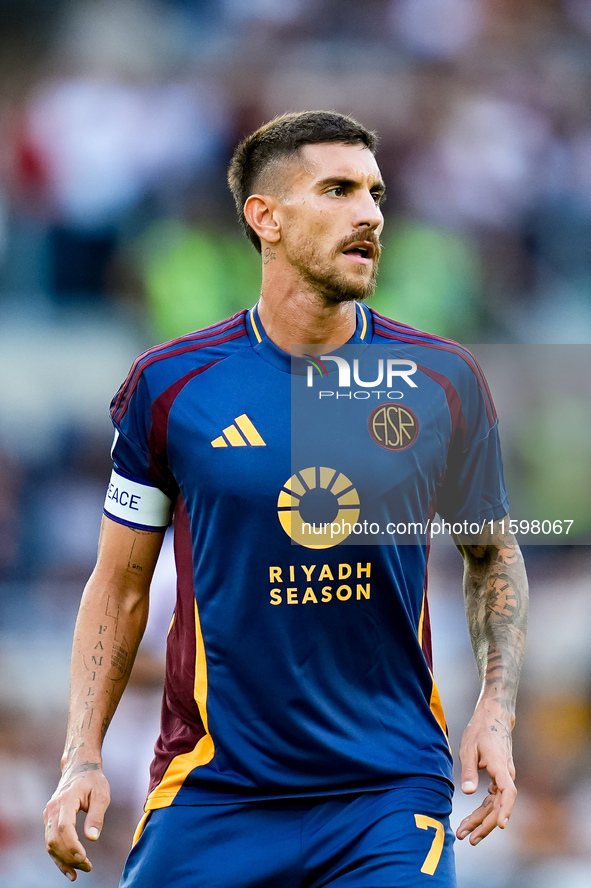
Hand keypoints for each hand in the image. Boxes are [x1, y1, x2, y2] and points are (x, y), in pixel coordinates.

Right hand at [44, 762, 110, 880]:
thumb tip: (92, 838)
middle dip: (69, 857)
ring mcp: (48, 815)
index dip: (72, 846)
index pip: (64, 827)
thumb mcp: (101, 794)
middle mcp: (53, 808)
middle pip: (55, 839)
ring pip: (50, 844)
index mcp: (66, 799)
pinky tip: (69, 870)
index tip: (85, 858)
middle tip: (87, 867)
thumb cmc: (93, 781)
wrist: (79, 769)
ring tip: (80, 871)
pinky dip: (58, 858)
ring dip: (63, 861)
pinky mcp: (49, 822)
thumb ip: (97, 816)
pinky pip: (50, 843)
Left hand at [455, 703, 516, 844]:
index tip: (501, 825)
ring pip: (496, 805)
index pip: (508, 791)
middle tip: (468, 839)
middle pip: (500, 805)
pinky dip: (483, 810)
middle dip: (485, 824)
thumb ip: (469, 770)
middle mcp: (506, 774)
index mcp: (500, 766)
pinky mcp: (499, 779)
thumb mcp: (469, 748)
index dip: (505, 809)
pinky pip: (493, 799)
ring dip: (482, 820)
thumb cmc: (480, 731)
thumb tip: (469, 793)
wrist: (493, 718)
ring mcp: (504, 778)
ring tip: (465, 833)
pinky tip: (472, 819)